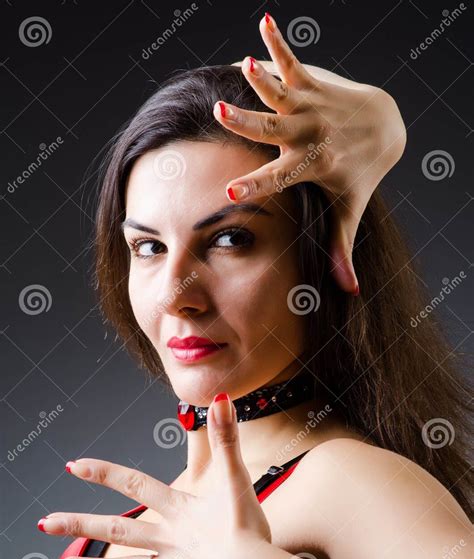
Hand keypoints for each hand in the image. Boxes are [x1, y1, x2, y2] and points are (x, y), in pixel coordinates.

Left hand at [39, 395, 270, 558]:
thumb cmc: (247, 529)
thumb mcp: (237, 478)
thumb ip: (226, 439)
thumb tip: (219, 399)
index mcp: (179, 511)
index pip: (135, 485)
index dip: (104, 473)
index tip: (72, 467)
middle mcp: (168, 541)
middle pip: (118, 530)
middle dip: (80, 525)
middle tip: (44, 524)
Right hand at [217, 12, 406, 293]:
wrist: (386, 127)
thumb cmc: (360, 173)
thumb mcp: (349, 210)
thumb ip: (343, 249)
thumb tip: (349, 291)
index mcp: (310, 166)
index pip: (278, 179)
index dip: (255, 185)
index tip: (230, 191)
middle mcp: (308, 134)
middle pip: (274, 130)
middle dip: (248, 123)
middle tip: (221, 113)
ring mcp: (311, 107)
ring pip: (282, 92)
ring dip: (264, 78)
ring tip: (246, 64)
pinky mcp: (314, 84)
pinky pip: (294, 62)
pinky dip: (280, 42)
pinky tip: (267, 21)